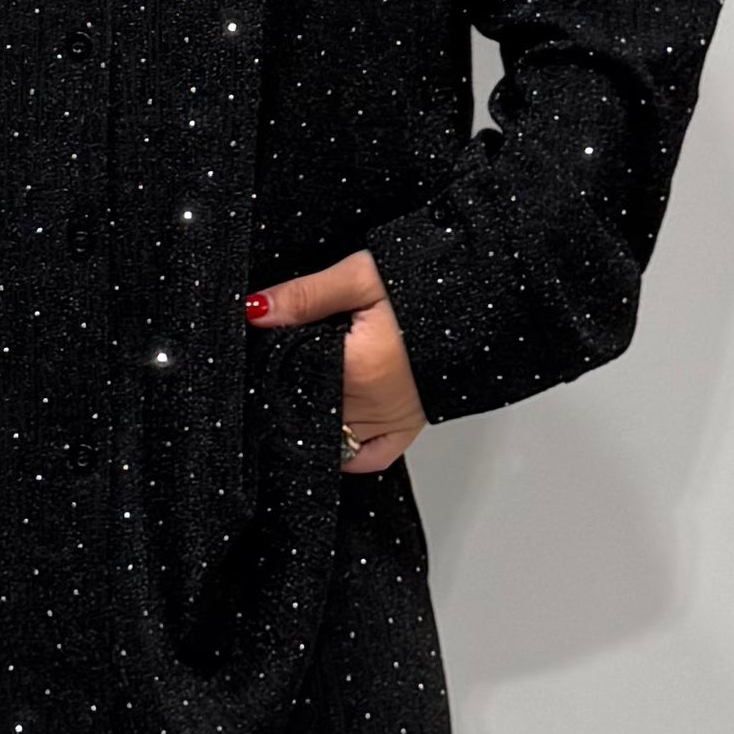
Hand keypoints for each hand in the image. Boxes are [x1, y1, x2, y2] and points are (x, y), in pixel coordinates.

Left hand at [243, 250, 425, 473]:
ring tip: (311, 386)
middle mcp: (371, 405)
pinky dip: (347, 450)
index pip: (289, 379)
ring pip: (330, 434)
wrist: (478, 296)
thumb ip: (304, 295)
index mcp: (356, 369)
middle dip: (292, 387)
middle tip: (291, 361)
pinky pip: (368, 457)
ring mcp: (389, 421)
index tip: (270, 346)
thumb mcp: (359, 277)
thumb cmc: (424, 285)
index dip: (273, 363)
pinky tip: (335, 428)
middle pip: (307, 408)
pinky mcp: (406, 428)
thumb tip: (255, 311)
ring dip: (314, 415)